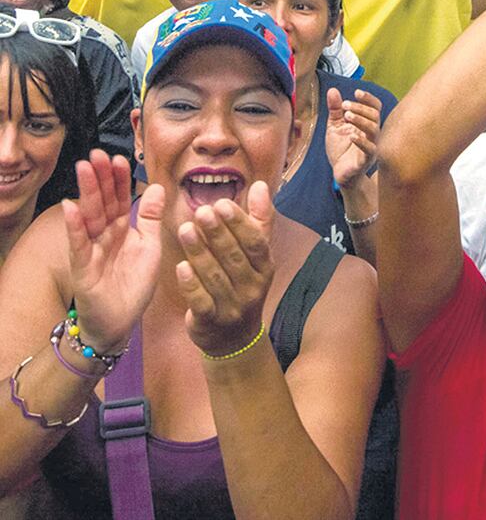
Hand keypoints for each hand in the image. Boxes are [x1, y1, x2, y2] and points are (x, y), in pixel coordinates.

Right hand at [61, 152, 166, 353]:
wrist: (120, 321)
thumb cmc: (134, 284)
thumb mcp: (150, 246)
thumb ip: (152, 218)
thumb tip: (157, 187)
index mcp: (123, 229)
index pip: (121, 199)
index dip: (119, 180)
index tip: (120, 159)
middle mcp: (105, 235)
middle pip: (103, 202)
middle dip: (101, 178)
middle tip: (98, 154)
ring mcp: (91, 250)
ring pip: (89, 217)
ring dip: (87, 193)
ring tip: (84, 168)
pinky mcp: (83, 268)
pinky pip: (79, 244)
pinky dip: (75, 226)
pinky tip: (71, 207)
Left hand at [174, 184, 275, 357]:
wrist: (234, 338)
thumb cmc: (242, 286)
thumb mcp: (255, 257)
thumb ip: (257, 221)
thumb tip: (259, 186)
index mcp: (265, 268)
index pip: (255, 242)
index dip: (239, 223)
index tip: (221, 203)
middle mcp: (253, 287)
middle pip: (235, 257)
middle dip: (218, 233)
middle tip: (201, 211)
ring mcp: (233, 306)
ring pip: (216, 277)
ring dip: (200, 253)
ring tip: (185, 230)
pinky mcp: (211, 321)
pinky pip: (201, 301)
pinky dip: (191, 284)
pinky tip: (180, 266)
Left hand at [322, 86, 382, 188]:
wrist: (341, 174)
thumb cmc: (341, 150)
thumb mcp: (335, 127)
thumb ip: (335, 110)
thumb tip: (332, 90)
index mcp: (367, 124)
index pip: (375, 107)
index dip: (368, 99)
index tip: (356, 92)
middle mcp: (372, 134)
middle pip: (375, 115)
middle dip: (360, 108)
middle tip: (344, 105)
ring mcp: (371, 146)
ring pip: (374, 130)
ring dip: (361, 120)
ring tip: (347, 116)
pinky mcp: (366, 160)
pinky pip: (369, 149)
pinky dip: (361, 141)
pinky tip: (351, 135)